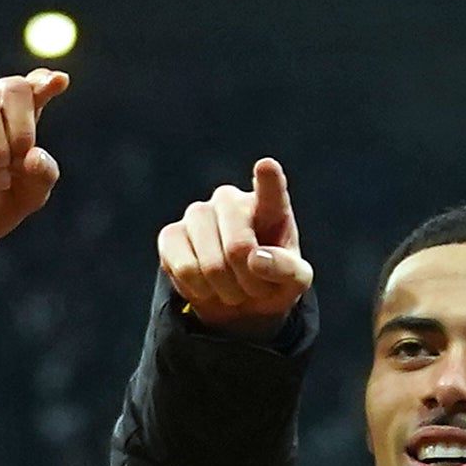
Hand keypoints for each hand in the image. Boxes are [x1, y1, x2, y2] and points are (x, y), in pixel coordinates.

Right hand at [159, 158, 308, 334]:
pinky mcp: (171, 234)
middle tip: (253, 288)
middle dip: (248, 281)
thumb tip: (255, 259)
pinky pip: (185, 270)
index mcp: (269, 205)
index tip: (267, 166)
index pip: (270, 187)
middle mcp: (230, 199)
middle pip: (238, 248)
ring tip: (233, 288)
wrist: (237, 299)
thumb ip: (286, 269)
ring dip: (226, 290)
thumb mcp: (294, 282)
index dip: (268, 178)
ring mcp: (198, 213)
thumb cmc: (270, 281)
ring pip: (210, 265)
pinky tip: (207, 285)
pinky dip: (200, 290)